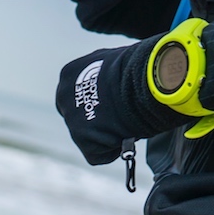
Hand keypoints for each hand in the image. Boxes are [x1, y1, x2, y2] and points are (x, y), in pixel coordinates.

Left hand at [56, 17, 213, 166]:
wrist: (150, 79)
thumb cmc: (142, 64)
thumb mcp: (118, 62)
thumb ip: (110, 74)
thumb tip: (129, 74)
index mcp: (69, 73)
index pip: (78, 95)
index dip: (98, 102)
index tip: (113, 104)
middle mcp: (63, 96)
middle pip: (80, 116)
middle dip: (99, 119)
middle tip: (122, 116)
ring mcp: (72, 121)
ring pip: (92, 135)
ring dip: (109, 132)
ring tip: (127, 122)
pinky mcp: (85, 142)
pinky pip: (99, 152)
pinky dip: (114, 149)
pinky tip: (127, 133)